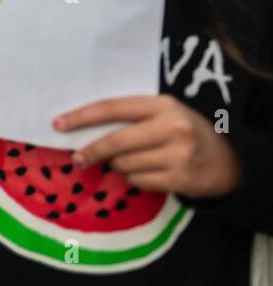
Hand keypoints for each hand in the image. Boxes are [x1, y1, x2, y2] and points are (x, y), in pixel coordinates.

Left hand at [54, 95, 240, 197]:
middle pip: (116, 141)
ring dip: (118, 165)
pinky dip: (134, 178)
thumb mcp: (164, 114)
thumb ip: (132, 116)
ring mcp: (177, 154)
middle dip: (92, 151)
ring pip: (125, 164)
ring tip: (133, 160)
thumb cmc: (185, 131)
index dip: (82, 117)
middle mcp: (171, 127)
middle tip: (77, 158)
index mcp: (162, 105)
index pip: (112, 108)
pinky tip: (148, 172)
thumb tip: (82, 127)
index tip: (58, 124)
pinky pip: (137, 180)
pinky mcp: (179, 178)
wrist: (228, 160)